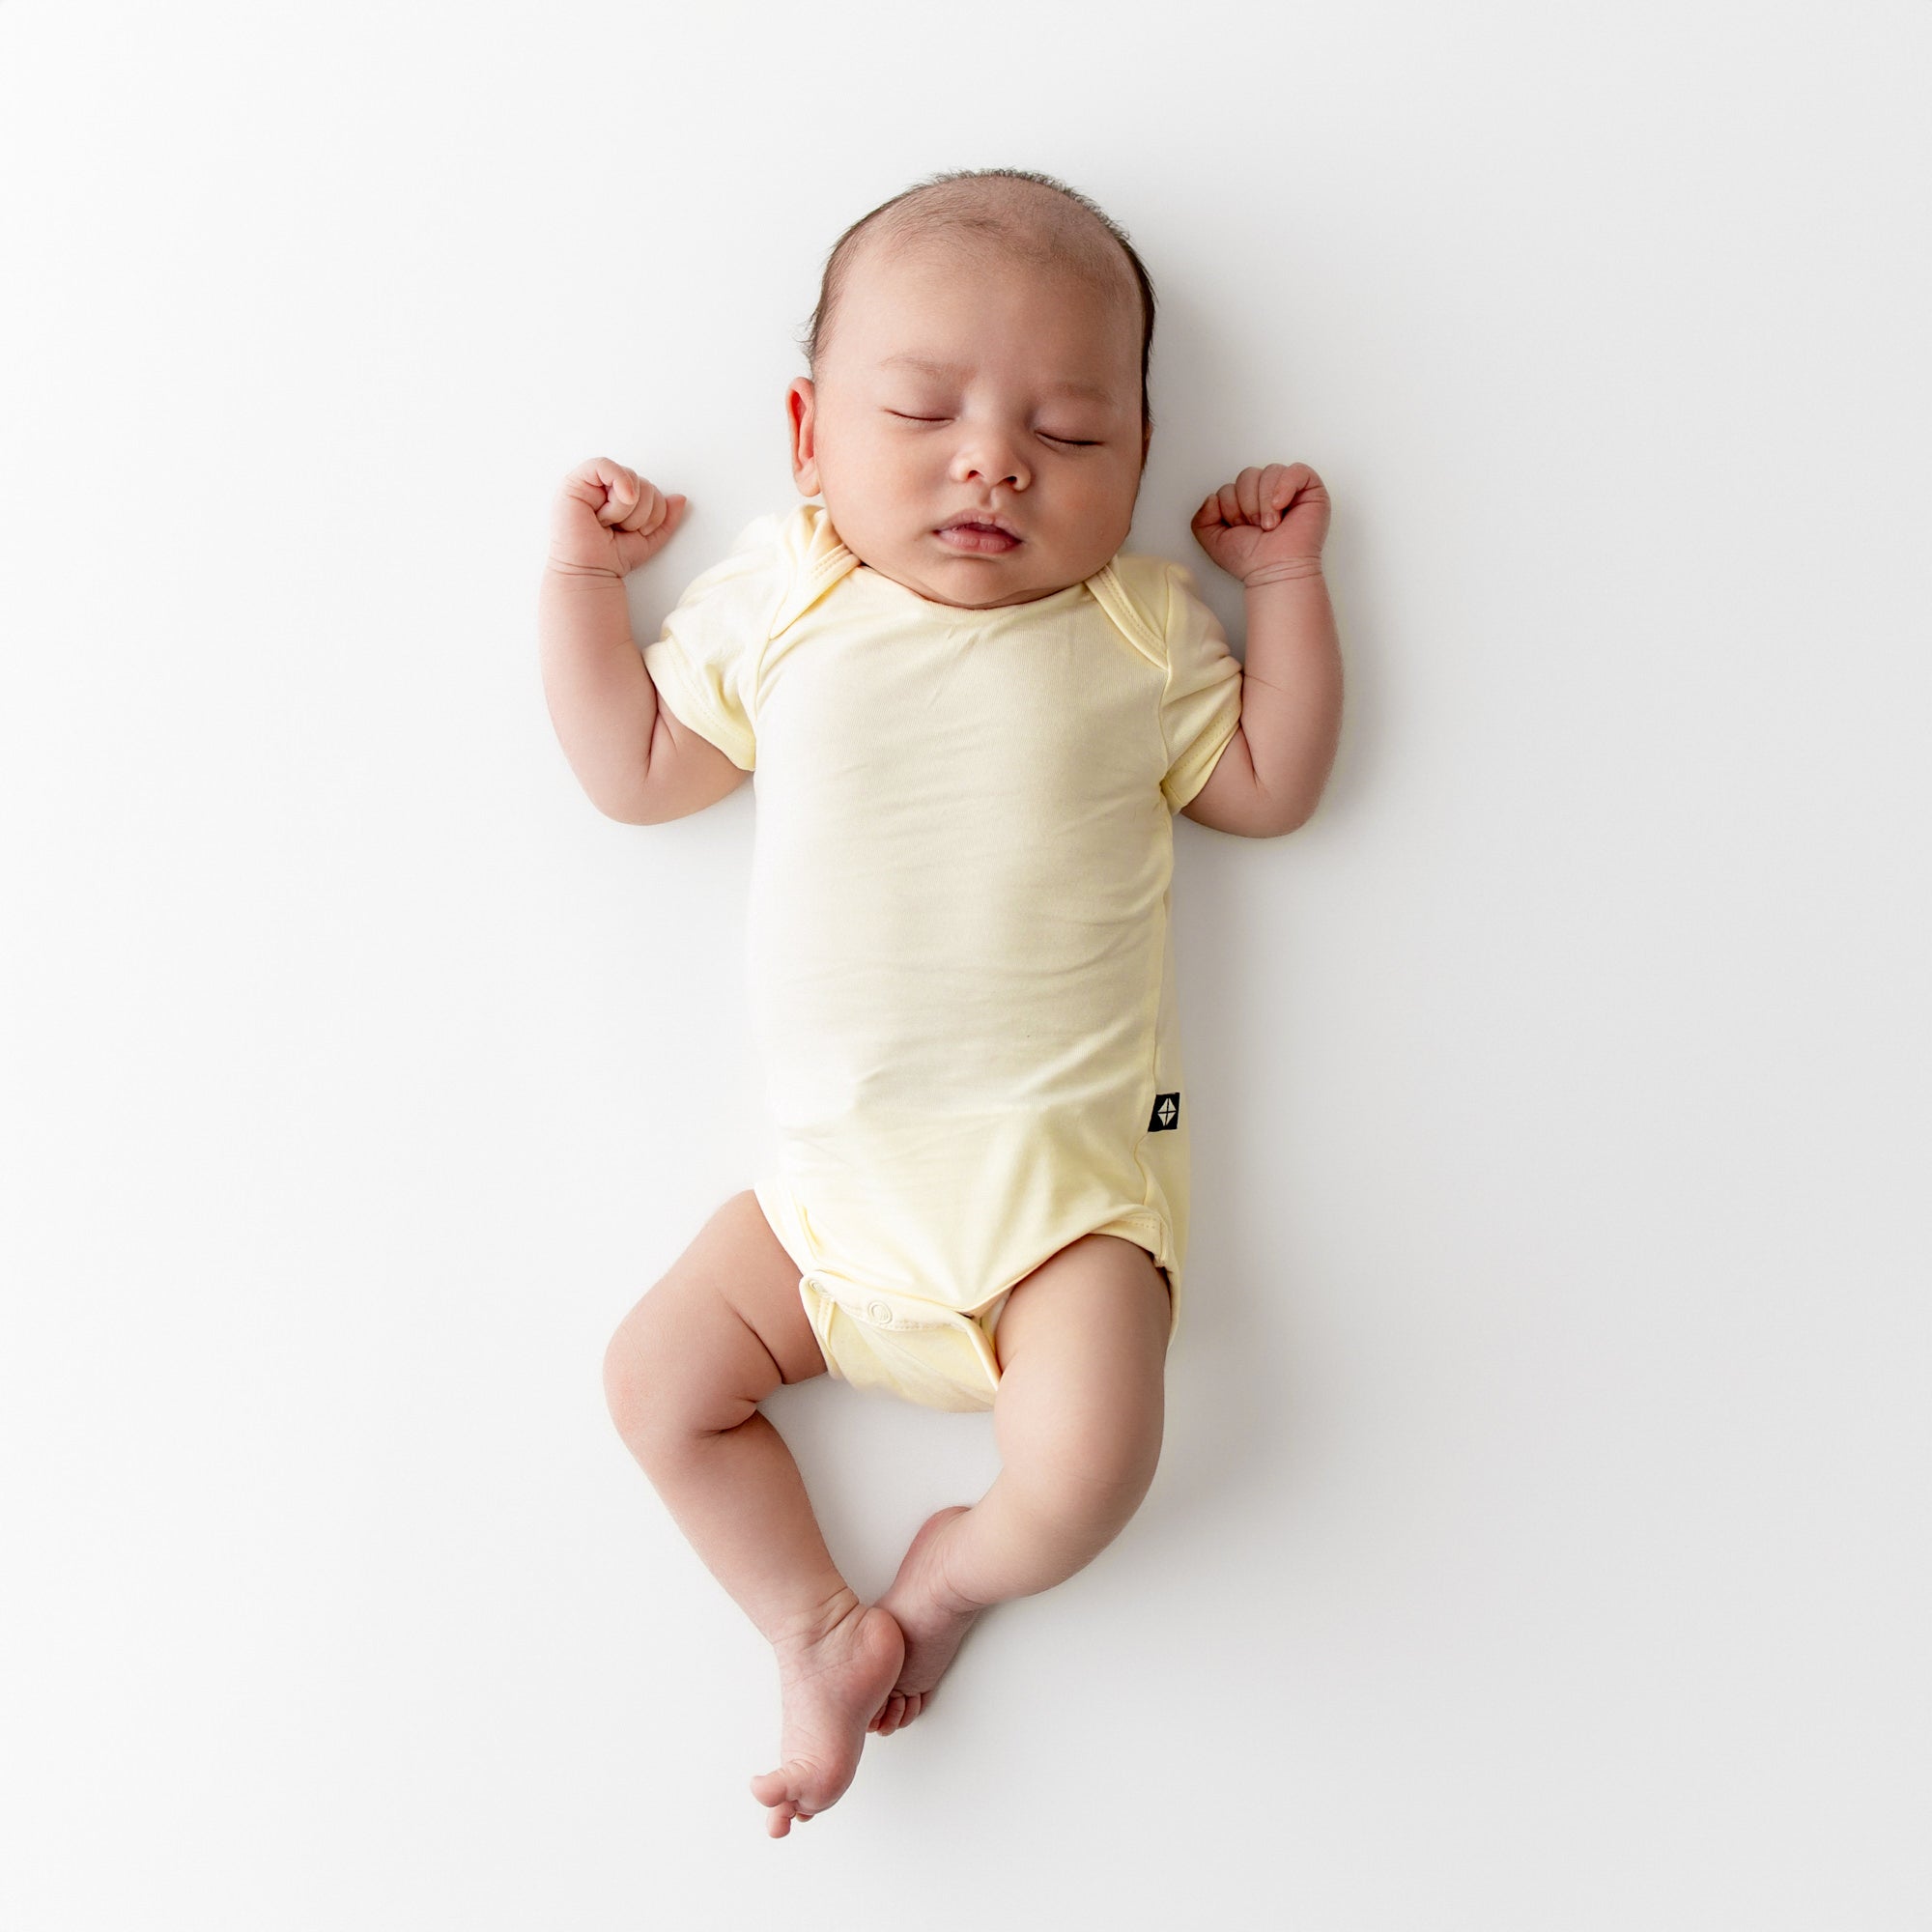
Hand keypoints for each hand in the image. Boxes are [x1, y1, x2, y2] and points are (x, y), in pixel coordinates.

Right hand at [547, 458, 686, 577]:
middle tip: (621, 529)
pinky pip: (604, 466)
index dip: (654, 511)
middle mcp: (606, 488)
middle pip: (643, 482)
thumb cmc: (612, 558)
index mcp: (622, 498)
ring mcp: (589, 484)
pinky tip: (610, 509)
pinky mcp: (575, 482)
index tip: (640, 532)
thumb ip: (666, 519)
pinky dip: (617, 484)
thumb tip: (680, 498)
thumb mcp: (649, 539)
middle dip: (641, 512)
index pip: (651, 489)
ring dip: (625, 510)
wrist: (590, 573)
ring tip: (608, 525)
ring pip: (629, 476)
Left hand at [1190, 462, 1329, 585]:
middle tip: (1257, 527)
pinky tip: (1280, 505)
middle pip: (1248, 474)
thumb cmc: (1250, 560)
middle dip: (1247, 504)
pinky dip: (1284, 486)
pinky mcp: (1311, 489)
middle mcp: (1267, 493)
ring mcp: (1290, 490)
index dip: (1231, 507)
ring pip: (1269, 471)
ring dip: (1264, 502)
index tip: (1242, 529)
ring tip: (1270, 525)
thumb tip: (1212, 496)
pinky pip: (1296, 470)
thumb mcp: (1213, 541)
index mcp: (1246, 501)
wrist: (1274, 571)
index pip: (1231, 485)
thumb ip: (1201, 518)